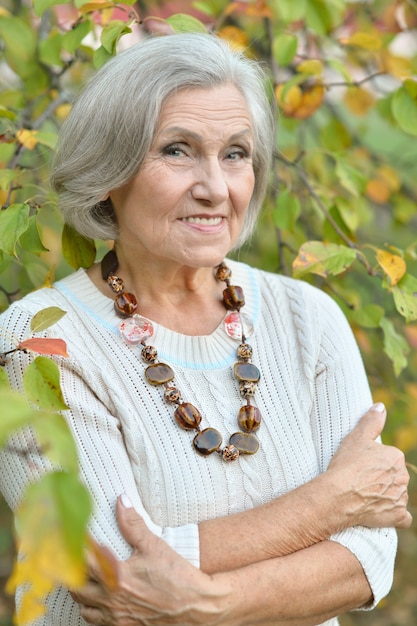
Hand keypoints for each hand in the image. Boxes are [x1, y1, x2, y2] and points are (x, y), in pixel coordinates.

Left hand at [71, 496, 230, 625]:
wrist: (196, 605)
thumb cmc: (177, 576)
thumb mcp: (154, 545)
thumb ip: (133, 524)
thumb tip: (121, 501)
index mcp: (117, 577)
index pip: (83, 562)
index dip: (73, 549)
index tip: (70, 538)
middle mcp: (112, 600)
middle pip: (77, 589)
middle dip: (72, 573)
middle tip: (73, 559)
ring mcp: (117, 618)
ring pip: (85, 609)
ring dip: (81, 594)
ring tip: (84, 580)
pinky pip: (97, 623)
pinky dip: (94, 612)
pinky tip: (100, 601)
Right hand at [327, 403, 411, 529]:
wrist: (339, 495)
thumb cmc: (346, 464)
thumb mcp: (356, 437)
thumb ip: (371, 421)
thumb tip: (381, 406)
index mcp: (395, 457)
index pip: (389, 458)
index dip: (374, 463)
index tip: (361, 466)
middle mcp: (403, 477)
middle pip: (394, 476)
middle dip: (382, 478)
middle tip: (362, 481)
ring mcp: (401, 497)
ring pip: (398, 494)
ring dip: (387, 495)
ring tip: (366, 496)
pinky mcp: (397, 516)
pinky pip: (403, 517)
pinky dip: (395, 515)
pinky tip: (383, 512)